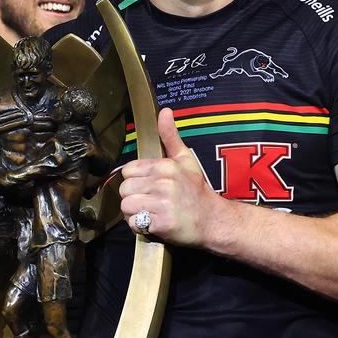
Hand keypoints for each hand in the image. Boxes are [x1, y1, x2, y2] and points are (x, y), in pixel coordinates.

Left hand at [118, 108, 219, 247]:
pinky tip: (152, 223)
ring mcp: (162, 203)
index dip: (135, 181)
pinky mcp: (161, 223)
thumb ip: (171, 136)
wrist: (212, 220)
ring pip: (126, 206)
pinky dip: (140, 227)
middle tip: (149, 202)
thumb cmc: (196, 191)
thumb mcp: (186, 159)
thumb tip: (165, 111)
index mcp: (165, 166)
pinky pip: (134, 223)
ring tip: (150, 212)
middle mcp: (163, 183)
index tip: (148, 187)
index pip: (128, 171)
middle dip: (133, 197)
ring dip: (134, 212)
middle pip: (124, 189)